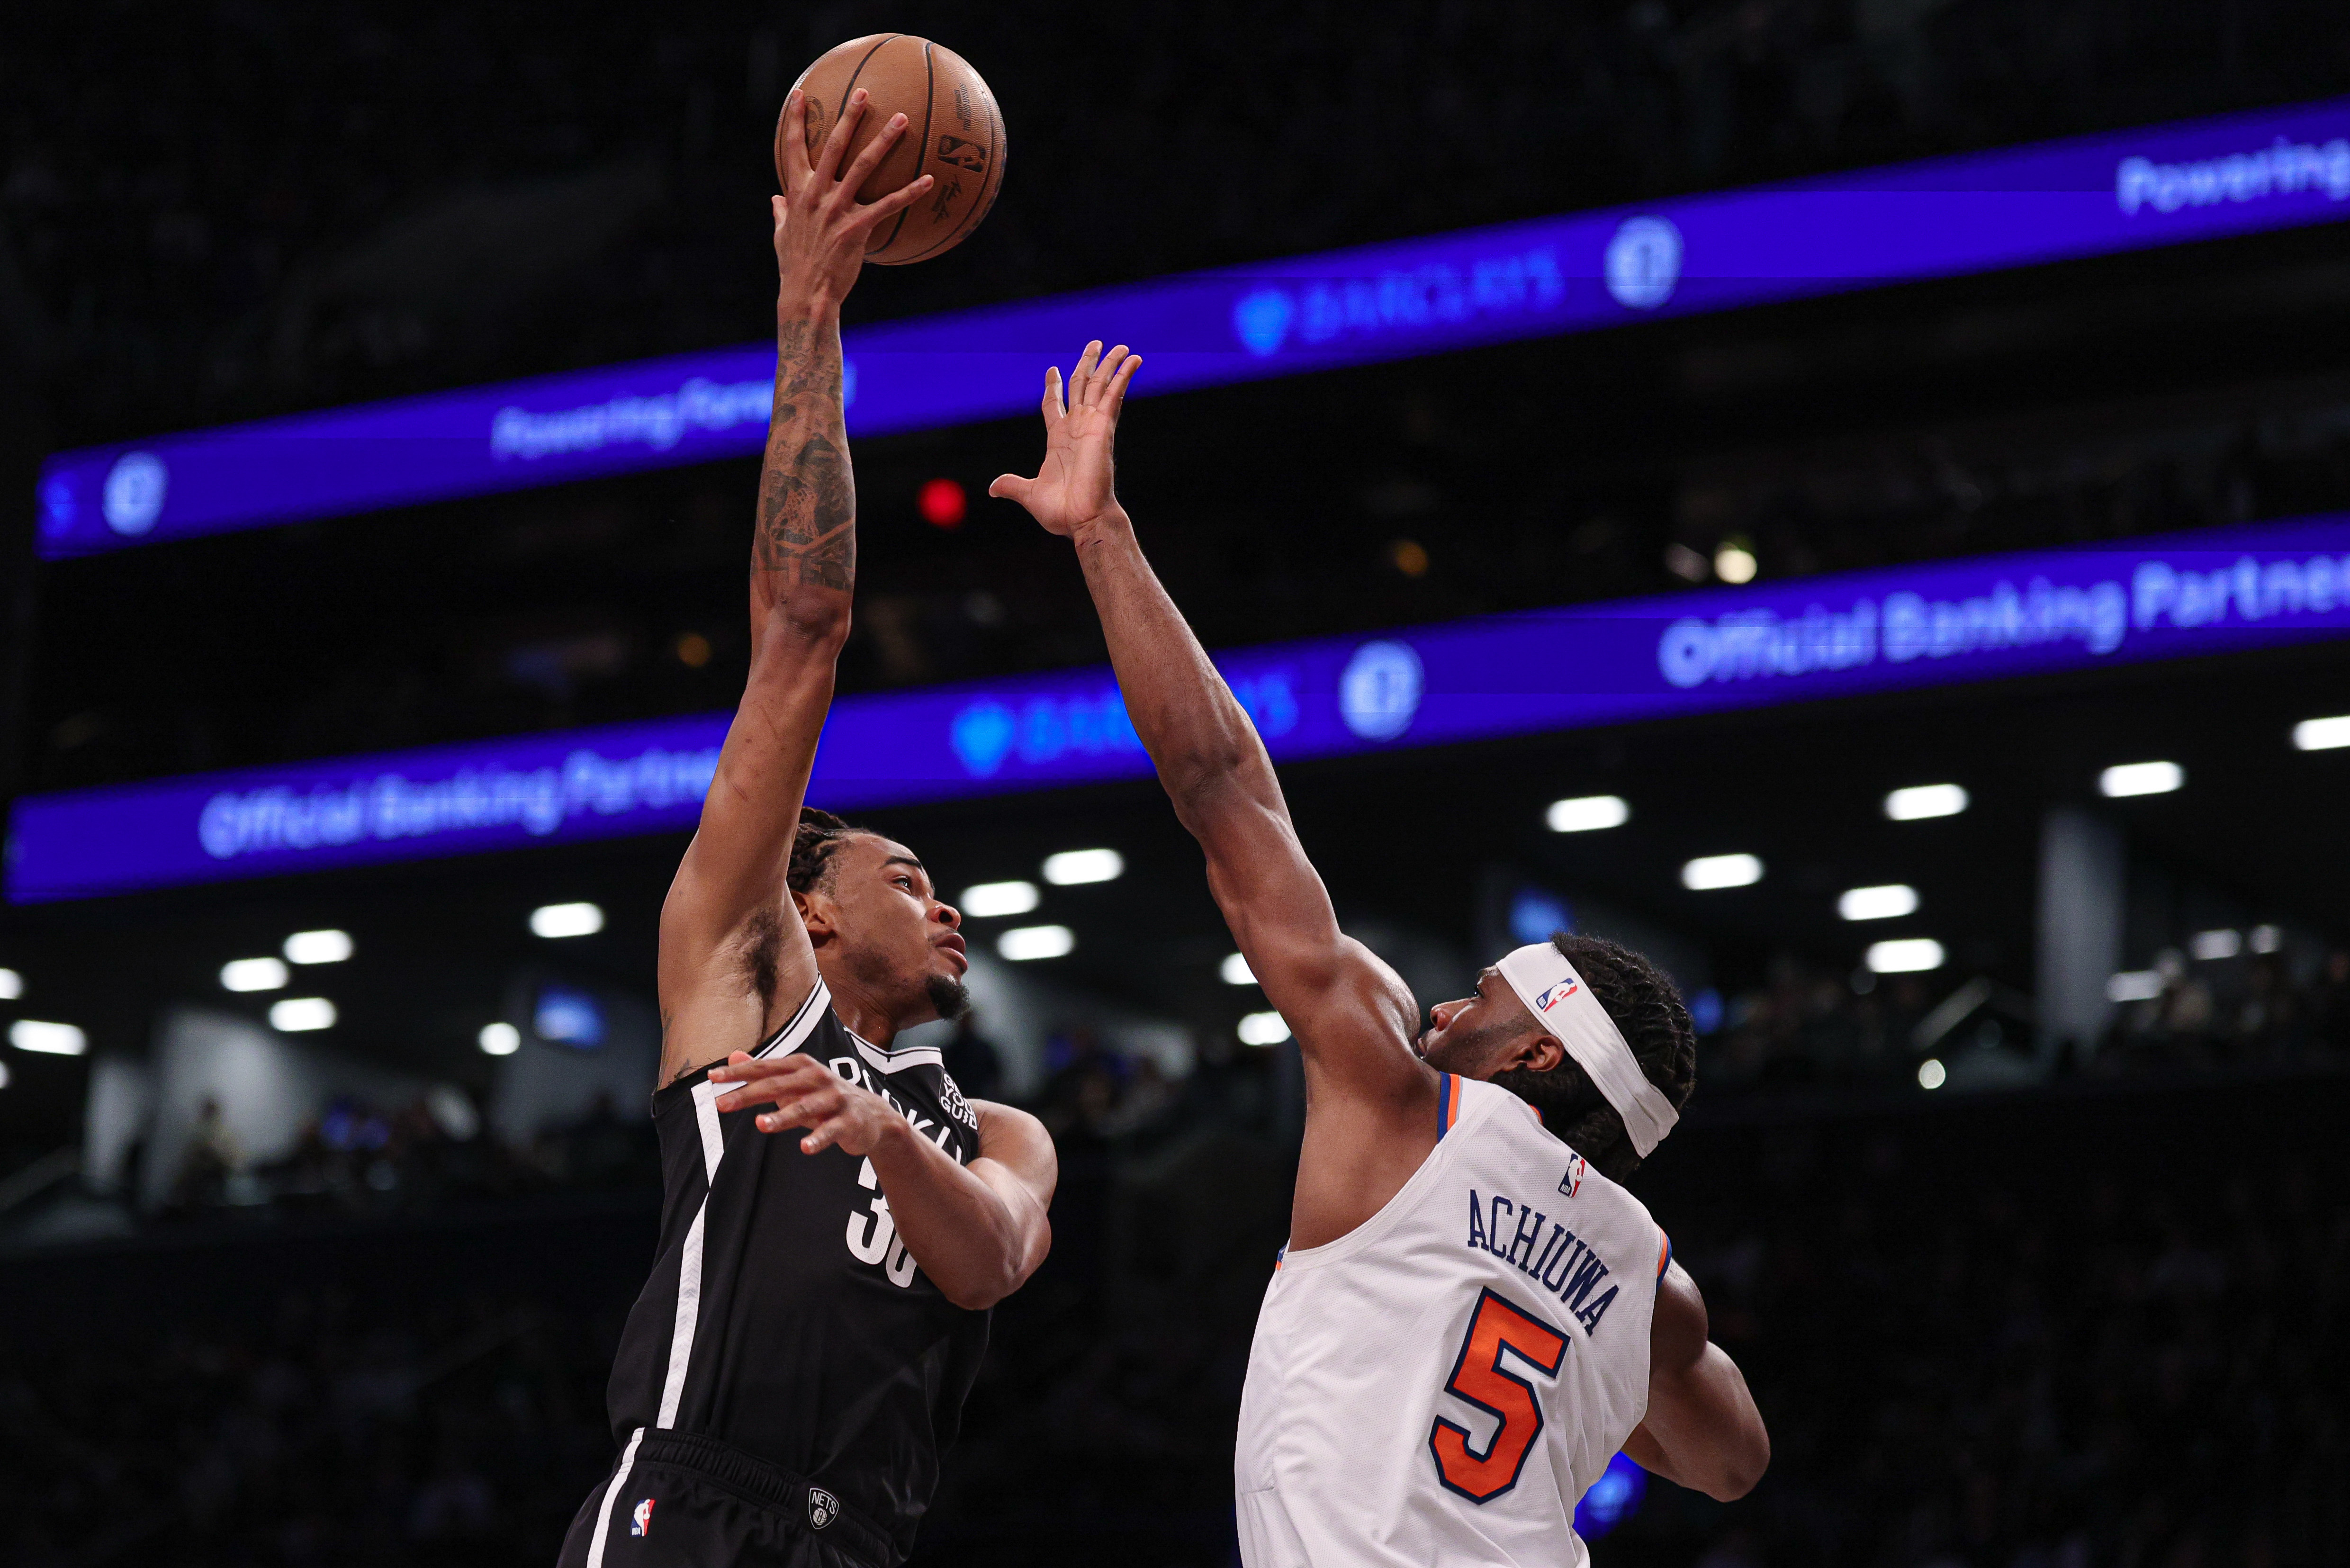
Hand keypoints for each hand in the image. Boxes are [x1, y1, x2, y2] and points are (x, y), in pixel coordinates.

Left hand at [708, 1051, 903, 1156]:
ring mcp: (835, 1099)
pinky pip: (831, 1130)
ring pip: (805, 1107)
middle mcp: (818, 1078)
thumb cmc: (825, 1097)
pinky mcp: (849, 1121)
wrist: (872, 1115)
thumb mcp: (795, 1081)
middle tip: (722, 1104)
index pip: (765, 1067)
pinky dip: (818, 1138)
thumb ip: (764, 1071)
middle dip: (749, 1094)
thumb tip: (733, 1056)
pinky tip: (804, 1147)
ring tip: (760, 1124)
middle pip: (779, 1085)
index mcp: (801, 1066)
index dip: (738, 1073)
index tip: (712, 1078)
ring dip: (783, 1116)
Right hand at [773, 87, 932, 315]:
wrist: (806, 295)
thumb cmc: (795, 267)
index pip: (793, 148)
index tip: (801, 95)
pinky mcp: (857, 229)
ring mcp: (836, 210)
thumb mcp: (782, 236)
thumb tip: (775, 198)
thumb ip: (781, 213)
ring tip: (901, 120)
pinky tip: (928, 180)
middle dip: (848, 117)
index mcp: (798, 193)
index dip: (796, 120)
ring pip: (863, 166)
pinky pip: (888, 205)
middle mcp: (816, 195)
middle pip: (834, 146)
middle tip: (864, 92)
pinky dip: (909, 192)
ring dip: (884, 140)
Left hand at [989, 341, 1142, 537]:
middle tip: (1094, 345)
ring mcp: (1092, 425)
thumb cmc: (1061, 512)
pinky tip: (1133, 360)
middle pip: (1081, 386)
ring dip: (1109, 364)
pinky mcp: (1104, 427)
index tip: (1051, 370)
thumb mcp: (1029, 494)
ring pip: (1100, 385)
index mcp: (1058, 439)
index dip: (1052, 387)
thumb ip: (1012, 486)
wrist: (1082, 519)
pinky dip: (1124, 376)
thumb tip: (992, 488)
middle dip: (1086, 364)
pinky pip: (1114, 395)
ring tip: (1118, 345)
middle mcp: (1077, 428)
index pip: (1054, 405)